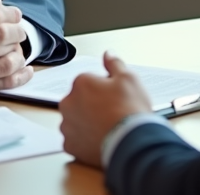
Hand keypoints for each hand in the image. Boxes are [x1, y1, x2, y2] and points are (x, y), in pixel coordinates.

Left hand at [59, 52, 151, 168]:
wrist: (132, 141)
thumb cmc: (130, 109)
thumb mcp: (129, 78)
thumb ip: (114, 63)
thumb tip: (107, 53)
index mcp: (81, 83)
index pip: (89, 82)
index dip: (105, 90)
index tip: (115, 98)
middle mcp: (69, 102)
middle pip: (80, 101)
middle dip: (92, 105)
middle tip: (112, 113)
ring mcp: (67, 125)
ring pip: (76, 120)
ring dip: (86, 123)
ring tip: (107, 128)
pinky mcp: (70, 145)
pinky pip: (75, 140)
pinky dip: (84, 140)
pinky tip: (100, 140)